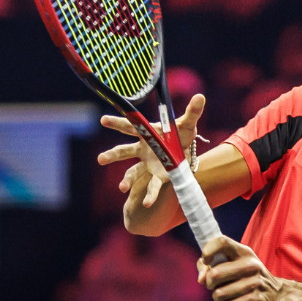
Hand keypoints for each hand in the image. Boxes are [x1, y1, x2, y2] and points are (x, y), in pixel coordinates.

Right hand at [97, 93, 204, 207]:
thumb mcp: (187, 123)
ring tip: (122, 188)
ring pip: (133, 172)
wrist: (186, 151)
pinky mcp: (156, 176)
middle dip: (112, 155)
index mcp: (147, 133)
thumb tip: (201, 96)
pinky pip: (152, 186)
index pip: (130, 126)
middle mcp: (142, 149)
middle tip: (100, 159)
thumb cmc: (180, 134)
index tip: (103, 119)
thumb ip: (193, 111)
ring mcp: (147, 164)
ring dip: (127, 180)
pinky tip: (147, 204)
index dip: (117, 122)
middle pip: (124, 151)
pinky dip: (150, 195)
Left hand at [197, 236, 281, 300]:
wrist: (276, 296)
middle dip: (209, 283)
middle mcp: (251, 265)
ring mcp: (255, 282)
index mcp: (244, 252)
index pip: (222, 242)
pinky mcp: (255, 299)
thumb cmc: (247, 279)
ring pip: (219, 293)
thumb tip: (201, 278)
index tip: (206, 261)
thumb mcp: (235, 265)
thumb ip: (211, 266)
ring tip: (225, 295)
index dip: (208, 250)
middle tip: (214, 285)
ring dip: (217, 297)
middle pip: (215, 274)